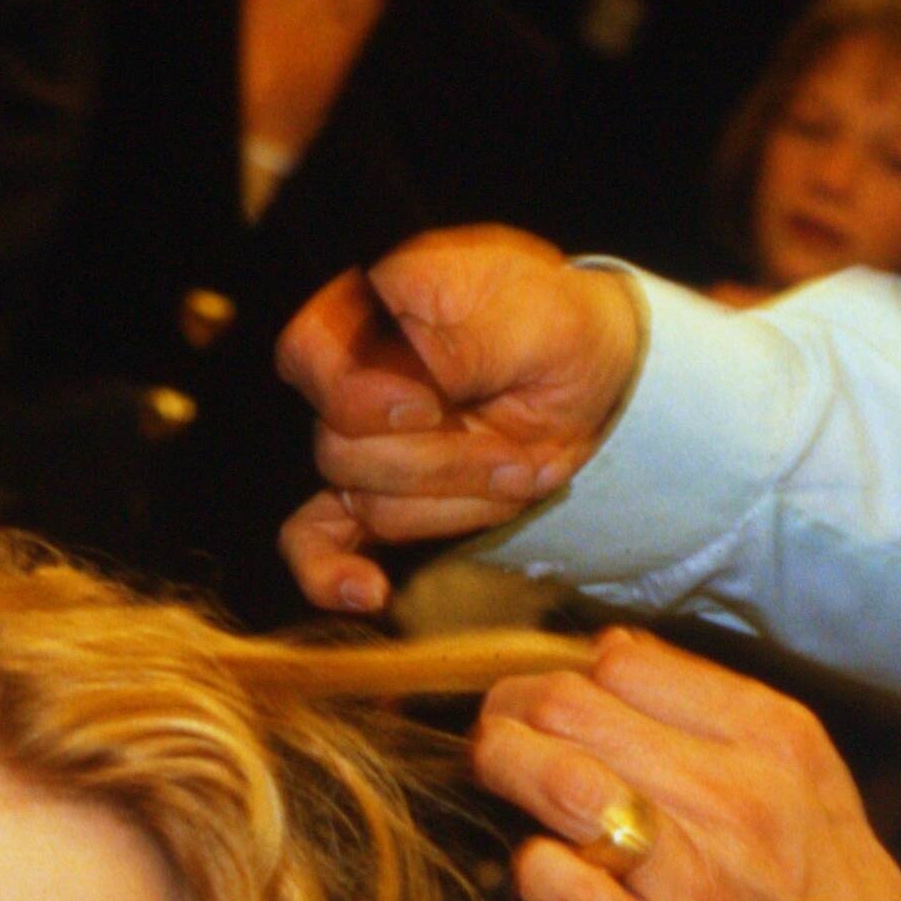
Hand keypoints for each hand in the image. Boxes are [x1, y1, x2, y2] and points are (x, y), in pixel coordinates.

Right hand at [274, 226, 645, 613]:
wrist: (593, 374)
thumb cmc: (558, 326)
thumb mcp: (534, 319)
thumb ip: (465, 349)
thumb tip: (412, 393)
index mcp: (370, 308)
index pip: (307, 354)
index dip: (358, 393)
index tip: (428, 404)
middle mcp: (353, 376)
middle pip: (343, 446)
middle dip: (441, 461)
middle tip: (516, 444)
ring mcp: (364, 441)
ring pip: (370, 501)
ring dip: (458, 500)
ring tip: (520, 469)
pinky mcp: (380, 494)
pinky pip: (321, 539)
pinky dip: (331, 572)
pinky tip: (366, 592)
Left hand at [470, 625, 900, 900]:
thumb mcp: (810, 781)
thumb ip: (716, 711)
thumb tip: (617, 655)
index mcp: (771, 742)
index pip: (623, 662)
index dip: (563, 673)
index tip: (548, 703)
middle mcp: (732, 798)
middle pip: (573, 708)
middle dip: (509, 712)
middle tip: (495, 735)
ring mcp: (694, 879)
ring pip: (562, 783)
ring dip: (503, 770)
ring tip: (492, 779)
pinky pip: (570, 895)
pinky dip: (536, 875)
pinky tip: (539, 872)